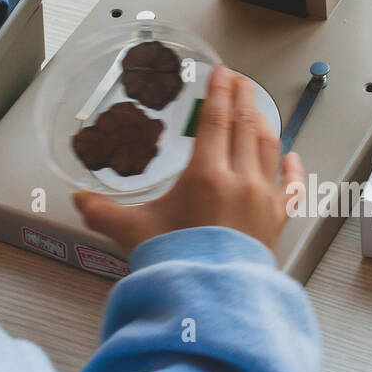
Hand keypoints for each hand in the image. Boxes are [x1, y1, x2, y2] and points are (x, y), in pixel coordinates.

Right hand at [74, 65, 302, 255]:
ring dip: (263, 124)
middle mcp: (240, 180)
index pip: (216, 118)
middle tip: (240, 81)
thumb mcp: (133, 233)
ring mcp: (263, 199)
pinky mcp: (276, 220)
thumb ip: (103, 212)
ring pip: (269, 148)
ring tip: (256, 110)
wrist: (211, 298)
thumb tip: (80, 200)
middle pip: (245, 125)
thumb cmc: (176, 264)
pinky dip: (291, 168)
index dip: (219, 91)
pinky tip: (291, 157)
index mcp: (206, 174)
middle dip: (243, 97)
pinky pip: (290, 186)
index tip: (223, 73)